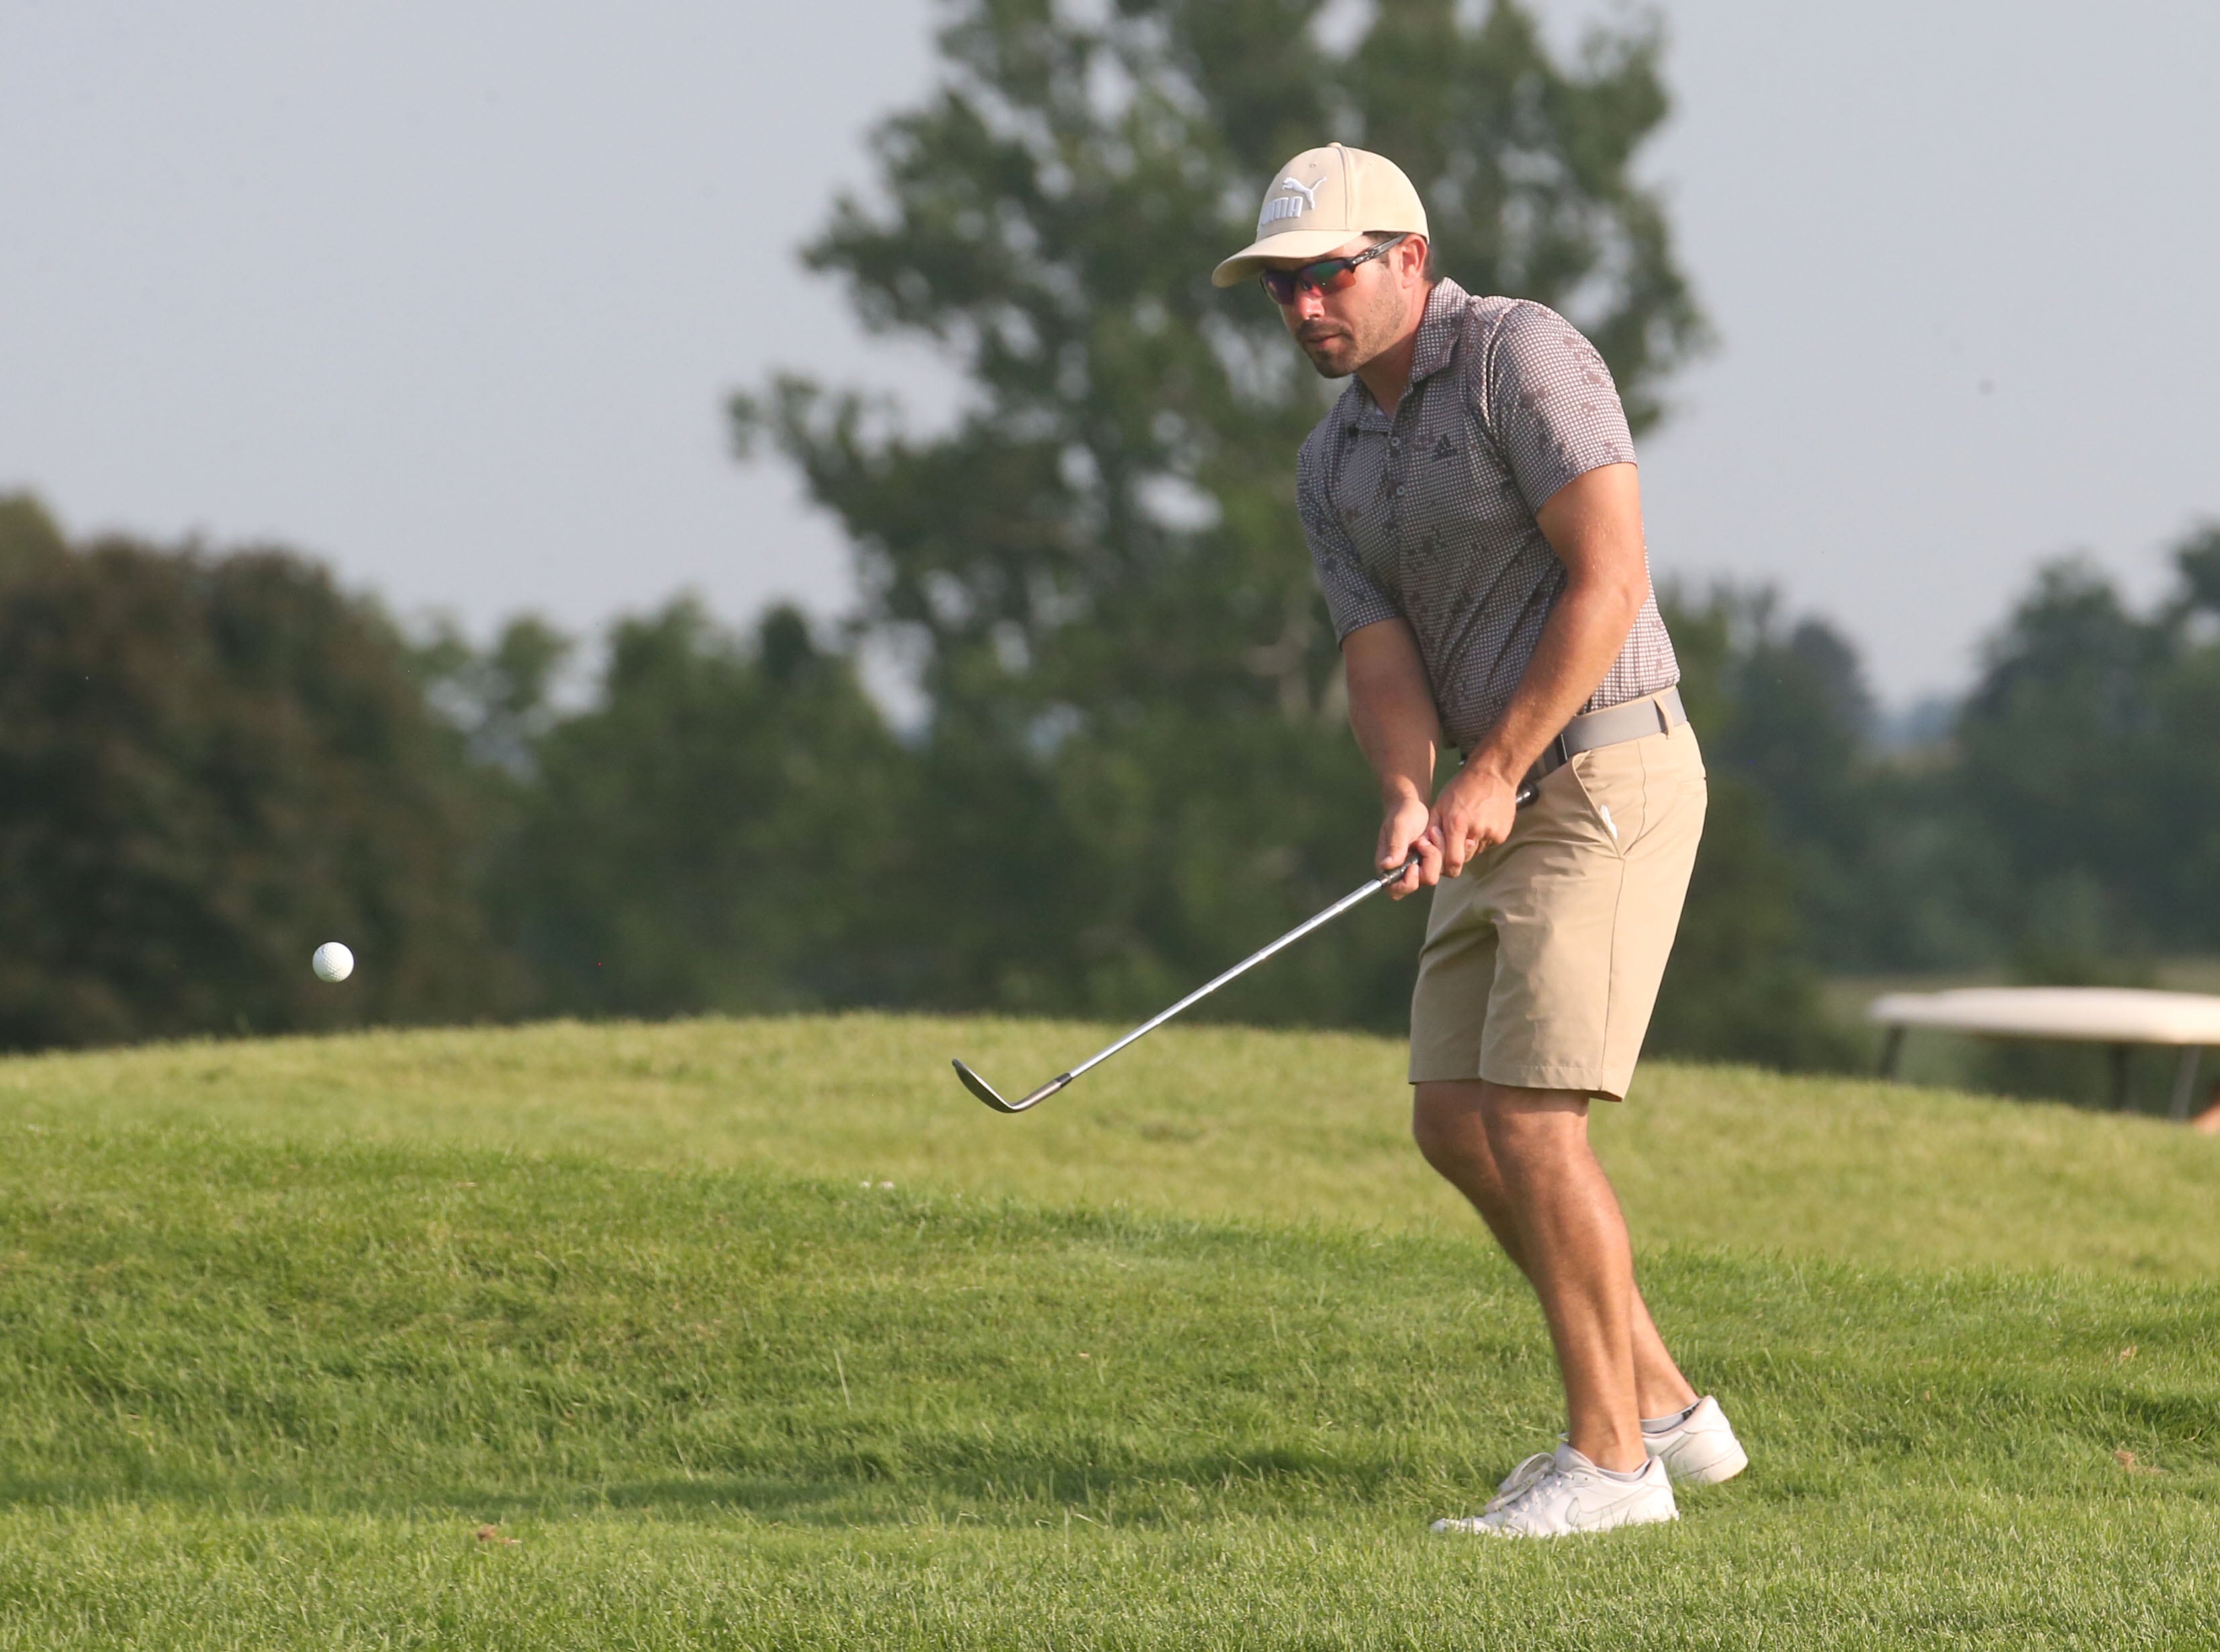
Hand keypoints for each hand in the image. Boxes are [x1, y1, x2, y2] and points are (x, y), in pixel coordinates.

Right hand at [1375, 792, 1437, 900]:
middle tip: (1424, 842)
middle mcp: (1402, 870)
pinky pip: (1442, 866)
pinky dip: (1445, 852)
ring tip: (1431, 835)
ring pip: (1434, 874)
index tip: (1414, 865)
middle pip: (1420, 883)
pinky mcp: (1430, 862)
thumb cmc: (1401, 814)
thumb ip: (1395, 847)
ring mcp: (1417, 866)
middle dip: (1427, 862)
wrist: (1413, 805)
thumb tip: (1386, 865)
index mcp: (1389, 865)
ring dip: (1437, 854)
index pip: (1396, 890)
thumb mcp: (1398, 828)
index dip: (1408, 882)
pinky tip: (1441, 837)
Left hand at [1426, 763, 1521, 878]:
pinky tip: (1480, 821)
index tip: (1440, 855)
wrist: (1494, 773)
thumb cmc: (1462, 787)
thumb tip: (1422, 848)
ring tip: (1468, 824)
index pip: (1453, 862)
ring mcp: (1492, 834)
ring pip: (1475, 852)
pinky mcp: (1502, 834)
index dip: (1445, 864)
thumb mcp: (1440, 804)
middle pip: (1464, 860)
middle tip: (1453, 837)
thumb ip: (1431, 828)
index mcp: (1458, 823)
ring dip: (1468, 845)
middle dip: (1455, 853)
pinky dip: (1481, 839)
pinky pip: (1487, 845)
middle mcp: (1477, 831)